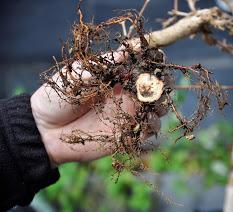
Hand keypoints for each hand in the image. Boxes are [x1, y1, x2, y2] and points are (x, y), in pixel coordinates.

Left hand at [31, 52, 162, 166]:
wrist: (46, 130)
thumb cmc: (58, 98)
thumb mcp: (75, 76)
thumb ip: (100, 67)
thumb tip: (123, 53)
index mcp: (116, 77)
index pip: (142, 67)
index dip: (153, 62)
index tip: (158, 60)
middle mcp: (126, 94)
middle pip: (155, 88)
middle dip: (162, 85)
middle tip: (158, 86)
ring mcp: (127, 114)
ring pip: (156, 109)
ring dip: (161, 106)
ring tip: (154, 106)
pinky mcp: (126, 134)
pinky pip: (147, 131)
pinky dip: (152, 126)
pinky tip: (146, 123)